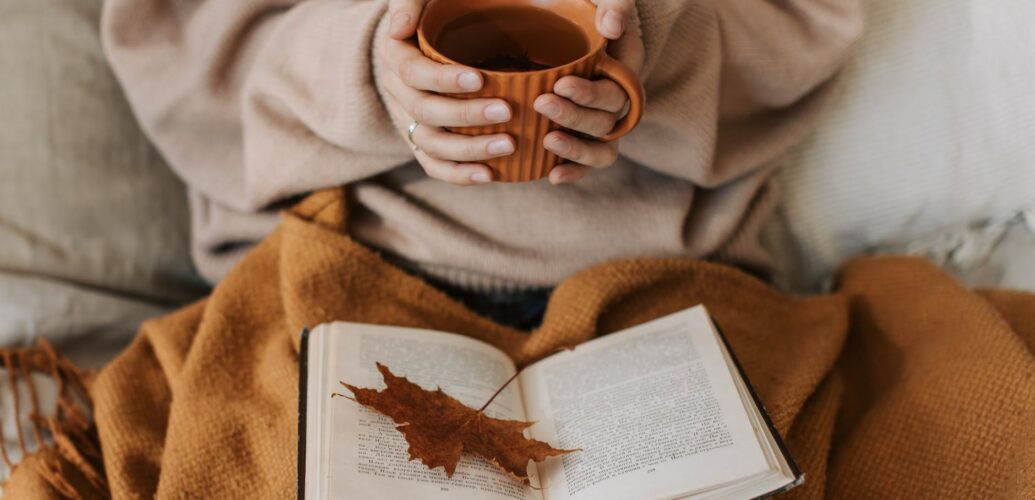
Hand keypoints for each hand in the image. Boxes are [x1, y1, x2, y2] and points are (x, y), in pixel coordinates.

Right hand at [382, 0, 515, 185]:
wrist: (433, 39)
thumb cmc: (437, 13)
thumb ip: (411, 3)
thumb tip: (400, 26)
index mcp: (396, 56)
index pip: (413, 72)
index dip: (444, 79)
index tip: (479, 78)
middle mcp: (399, 92)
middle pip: (425, 111)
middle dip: (466, 115)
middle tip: (505, 111)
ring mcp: (410, 121)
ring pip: (431, 143)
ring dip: (468, 149)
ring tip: (507, 145)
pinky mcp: (424, 142)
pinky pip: (435, 166)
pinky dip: (460, 175)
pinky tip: (489, 175)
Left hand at [535, 0, 645, 183]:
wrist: (554, 23)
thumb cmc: (577, 8)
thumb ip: (613, 2)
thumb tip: (612, 26)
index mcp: (626, 66)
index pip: (617, 88)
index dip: (591, 93)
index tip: (561, 83)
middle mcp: (617, 99)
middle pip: (607, 119)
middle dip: (575, 115)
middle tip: (542, 102)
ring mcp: (600, 121)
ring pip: (603, 148)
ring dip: (577, 150)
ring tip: (547, 141)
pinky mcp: (582, 136)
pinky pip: (587, 163)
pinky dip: (573, 172)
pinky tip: (552, 176)